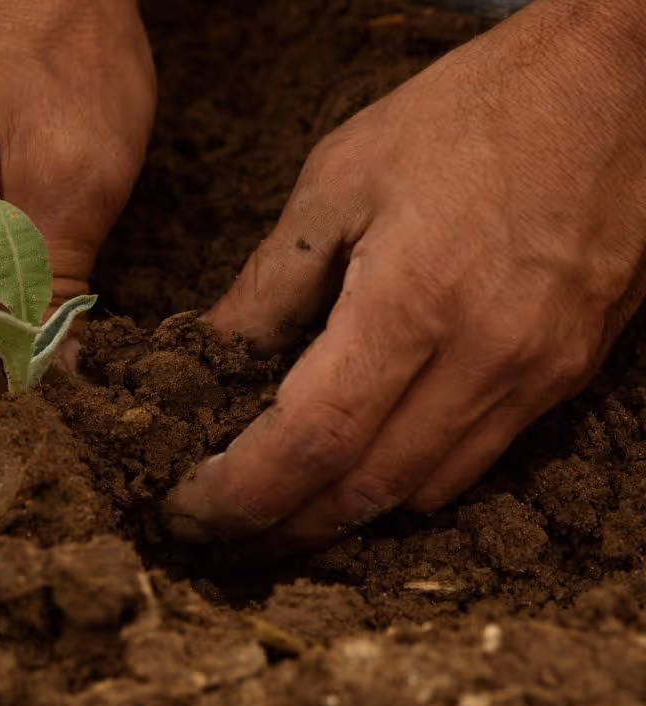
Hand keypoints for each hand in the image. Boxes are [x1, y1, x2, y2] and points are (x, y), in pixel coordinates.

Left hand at [166, 0, 645, 553]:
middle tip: (217, 535)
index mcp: (411, 302)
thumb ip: (270, 284)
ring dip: (341, 519)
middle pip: (363, 491)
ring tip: (275, 512)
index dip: (240, 493)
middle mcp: (483, 358)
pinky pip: (476, 463)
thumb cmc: (467, 115)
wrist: (617, 85)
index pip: (310, 441)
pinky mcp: (567, 376)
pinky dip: (405, 485)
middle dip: (280, 529)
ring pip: (422, 494)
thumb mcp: (339, 181)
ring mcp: (537, 375)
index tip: (186, 510)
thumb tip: (208, 354)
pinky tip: (360, 471)